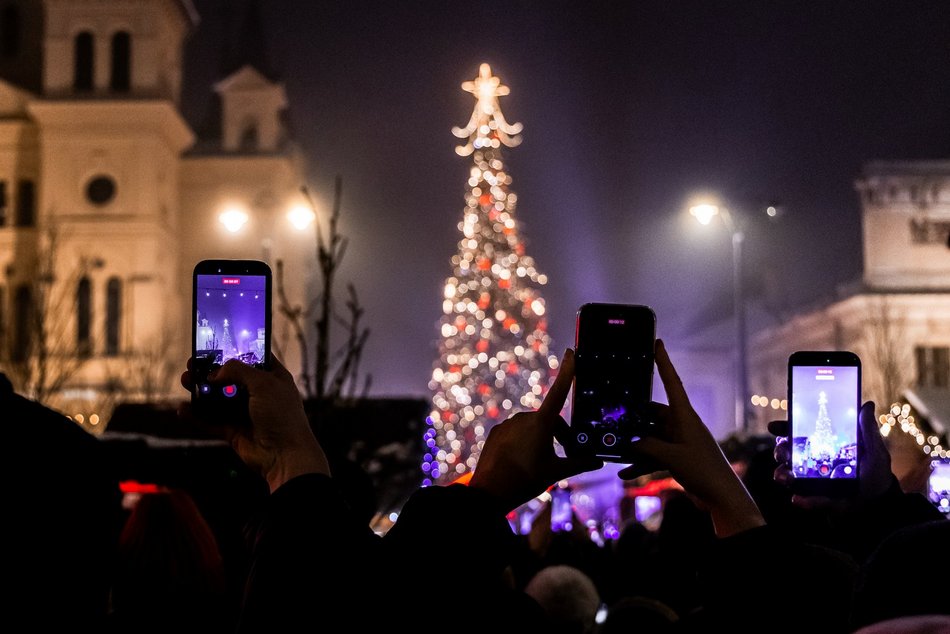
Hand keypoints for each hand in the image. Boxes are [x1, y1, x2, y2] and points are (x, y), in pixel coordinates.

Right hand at [180, 354, 329, 492]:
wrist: (285, 455)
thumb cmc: (282, 415)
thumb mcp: (264, 383)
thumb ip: (238, 371)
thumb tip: (216, 373)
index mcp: (272, 377)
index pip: (254, 357)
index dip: (237, 350)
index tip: (217, 343)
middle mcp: (259, 393)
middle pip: (230, 377)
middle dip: (211, 370)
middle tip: (193, 363)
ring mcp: (245, 412)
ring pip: (218, 398)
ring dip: (201, 390)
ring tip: (185, 380)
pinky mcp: (234, 430)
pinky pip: (211, 420)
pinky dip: (196, 415)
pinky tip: (182, 408)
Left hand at [469, 348, 602, 512]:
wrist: (489, 493)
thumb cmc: (525, 481)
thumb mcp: (556, 472)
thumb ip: (579, 463)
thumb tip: (599, 461)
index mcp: (541, 423)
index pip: (559, 391)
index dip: (568, 371)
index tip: (571, 352)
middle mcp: (524, 418)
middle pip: (550, 422)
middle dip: (561, 436)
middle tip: (567, 455)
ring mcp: (508, 424)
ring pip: (533, 428)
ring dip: (542, 439)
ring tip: (543, 463)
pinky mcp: (497, 432)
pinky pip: (516, 433)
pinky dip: (524, 443)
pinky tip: (523, 461)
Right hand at [617, 339, 764, 536]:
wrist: (723, 500)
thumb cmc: (704, 472)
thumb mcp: (671, 457)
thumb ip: (646, 446)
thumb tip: (627, 442)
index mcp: (686, 417)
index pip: (672, 382)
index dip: (663, 362)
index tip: (657, 343)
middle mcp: (682, 426)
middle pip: (652, 414)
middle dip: (633, 418)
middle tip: (613, 415)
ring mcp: (680, 442)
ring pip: (650, 436)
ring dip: (634, 444)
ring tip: (613, 449)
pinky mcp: (679, 459)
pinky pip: (654, 455)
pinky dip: (641, 462)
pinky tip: (625, 472)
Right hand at [769, 400, 893, 508]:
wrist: (880, 504)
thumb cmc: (876, 473)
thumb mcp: (875, 450)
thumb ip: (868, 430)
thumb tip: (867, 405)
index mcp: (823, 446)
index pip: (799, 433)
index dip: (784, 428)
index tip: (774, 427)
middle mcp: (813, 462)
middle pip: (788, 452)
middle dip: (780, 451)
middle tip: (781, 453)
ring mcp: (812, 481)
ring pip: (789, 475)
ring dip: (782, 474)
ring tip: (785, 477)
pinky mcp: (818, 499)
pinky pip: (807, 499)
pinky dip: (802, 500)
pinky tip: (798, 499)